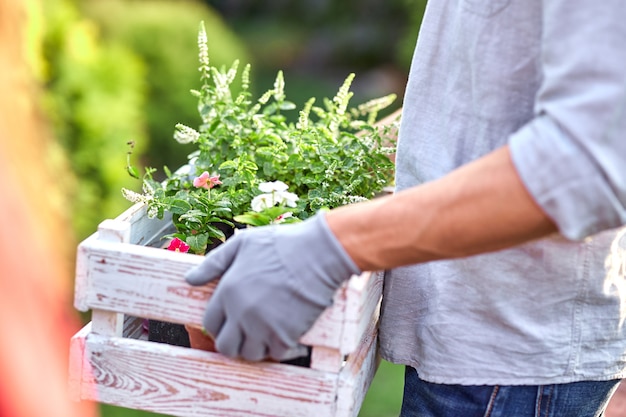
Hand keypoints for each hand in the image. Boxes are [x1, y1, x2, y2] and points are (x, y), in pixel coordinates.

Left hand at [185, 213, 359, 360]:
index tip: (229, 321)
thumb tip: (189, 278)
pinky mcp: (286, 334)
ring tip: (263, 334)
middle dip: (232, 342)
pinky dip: (278, 348)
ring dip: (255, 347)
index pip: (209, 323)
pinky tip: (283, 334)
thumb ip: (213, 263)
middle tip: (244, 333)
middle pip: (226, 346)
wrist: (317, 254)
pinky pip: (275, 354)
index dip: (218, 324)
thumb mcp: (241, 244)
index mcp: (227, 292)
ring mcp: (264, 326)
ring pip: (249, 354)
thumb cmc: (281, 244)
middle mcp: (241, 313)